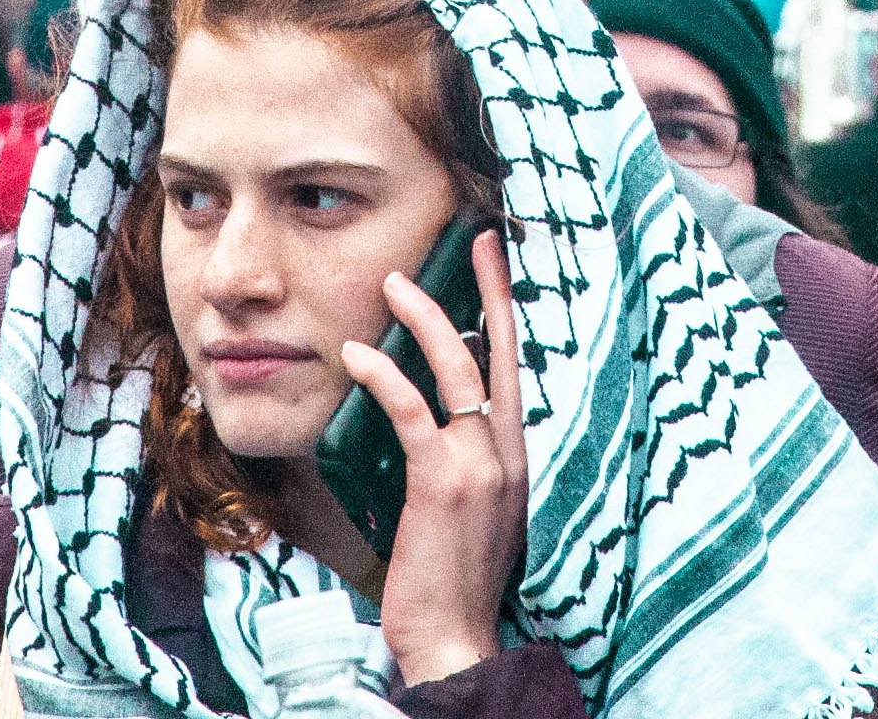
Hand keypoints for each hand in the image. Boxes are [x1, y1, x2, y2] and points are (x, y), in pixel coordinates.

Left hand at [333, 229, 527, 686]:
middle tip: (480, 239)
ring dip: (424, 319)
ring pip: (456, 368)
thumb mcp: (474, 509)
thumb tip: (433, 415)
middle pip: (504, 350)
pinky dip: (383, 376)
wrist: (456, 638)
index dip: (511, 313)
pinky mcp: (443, 482)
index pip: (518, 368)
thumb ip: (465, 459)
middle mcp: (510, 451)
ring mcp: (481, 465)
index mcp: (521, 456)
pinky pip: (412, 411)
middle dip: (491, 288)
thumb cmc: (455, 578)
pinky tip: (356, 356)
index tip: (502, 265)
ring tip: (394, 284)